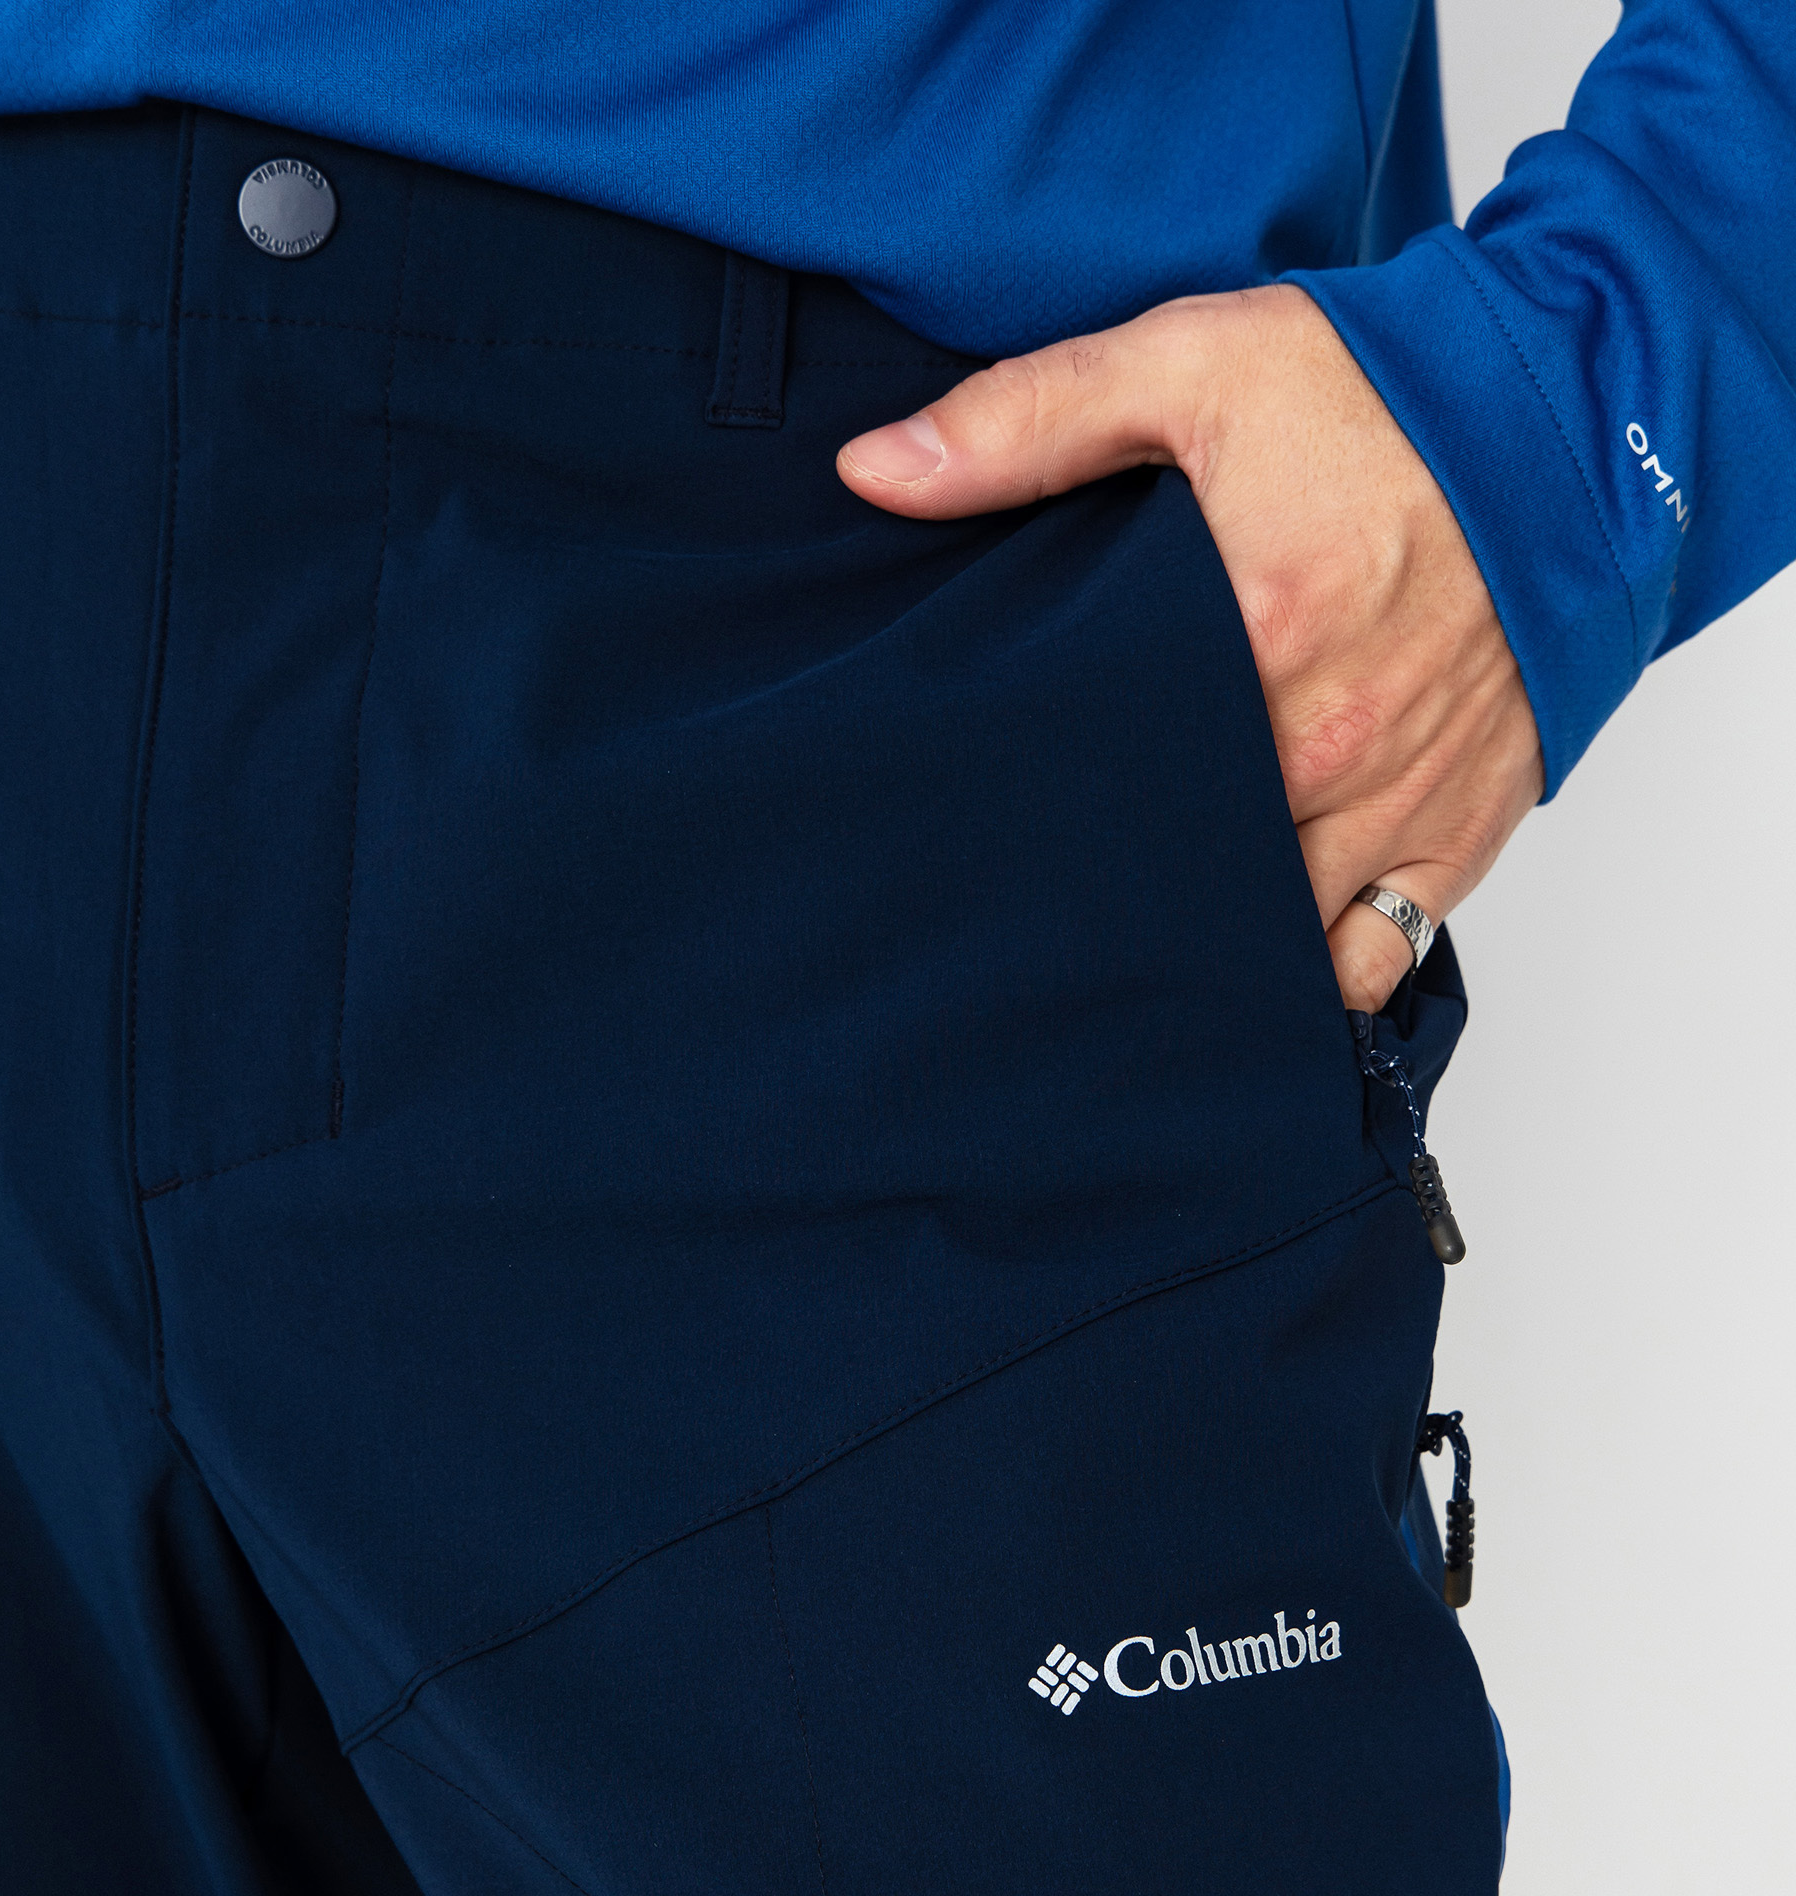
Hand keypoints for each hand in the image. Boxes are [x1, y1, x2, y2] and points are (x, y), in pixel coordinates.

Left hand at [837, 284, 1542, 1012]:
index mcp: (1250, 641)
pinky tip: (1252, 958)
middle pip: (1174, 871)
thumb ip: (1026, 423)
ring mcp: (1394, 805)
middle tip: (1046, 880)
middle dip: (1109, 883)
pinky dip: (1310, 975)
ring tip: (1137, 929)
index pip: (1096, 781)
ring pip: (1266, 937)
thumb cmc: (1388, 390)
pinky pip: (1368, 962)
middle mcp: (1324, 747)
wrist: (1578, 415)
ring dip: (1202, 938)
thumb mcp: (1192, 365)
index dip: (1030, 811)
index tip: (988, 818)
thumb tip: (872, 474)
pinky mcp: (1459, 834)